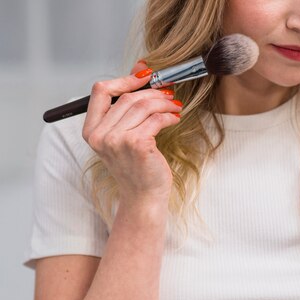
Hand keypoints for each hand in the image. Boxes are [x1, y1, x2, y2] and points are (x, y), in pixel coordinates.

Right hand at [82, 60, 181, 203]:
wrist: (143, 196)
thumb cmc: (136, 166)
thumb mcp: (122, 136)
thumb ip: (125, 109)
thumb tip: (140, 71)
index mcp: (91, 130)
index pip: (100, 91)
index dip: (125, 79)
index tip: (146, 75)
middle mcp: (100, 135)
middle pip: (127, 97)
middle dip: (153, 91)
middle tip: (169, 92)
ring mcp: (117, 140)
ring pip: (143, 106)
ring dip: (164, 102)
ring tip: (175, 105)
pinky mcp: (137, 145)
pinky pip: (156, 119)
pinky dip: (169, 115)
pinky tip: (175, 118)